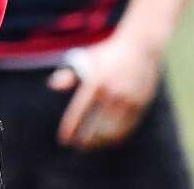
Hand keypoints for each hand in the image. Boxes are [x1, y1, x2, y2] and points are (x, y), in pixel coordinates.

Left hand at [47, 33, 160, 150]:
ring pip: (112, 130)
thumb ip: (69, 74)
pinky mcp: (140, 104)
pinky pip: (127, 127)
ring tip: (89, 145)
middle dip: (85, 140)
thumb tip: (52, 85)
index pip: (79, 112)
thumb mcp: (85, 58)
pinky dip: (115, 137)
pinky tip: (106, 139)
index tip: (64, 139)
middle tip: (76, 146)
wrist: (140, 47)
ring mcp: (128, 100)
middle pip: (96, 126)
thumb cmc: (108, 54)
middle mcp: (112, 92)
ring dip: (99, 141)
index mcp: (95, 81)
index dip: (71, 128)